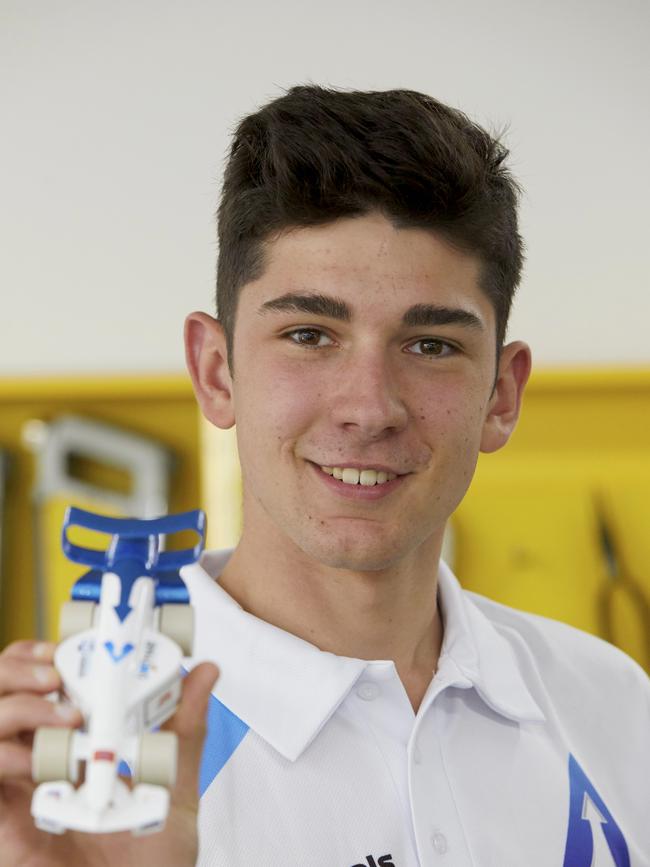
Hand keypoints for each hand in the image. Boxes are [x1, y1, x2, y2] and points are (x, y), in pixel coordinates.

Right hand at [0, 639, 217, 866]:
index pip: (35, 682)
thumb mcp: (173, 784)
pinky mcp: (2, 820)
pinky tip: (36, 763)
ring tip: (64, 715)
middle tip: (58, 674)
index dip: (38, 656)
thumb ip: (184, 728)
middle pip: (0, 690)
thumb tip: (204, 670)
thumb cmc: (150, 862)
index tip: (67, 645)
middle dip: (19, 667)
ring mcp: (14, 789)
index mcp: (70, 743)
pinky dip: (3, 755)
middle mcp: (35, 760)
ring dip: (17, 704)